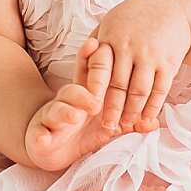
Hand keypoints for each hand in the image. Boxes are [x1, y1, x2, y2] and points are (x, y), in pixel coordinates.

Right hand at [23, 40, 142, 170]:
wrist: (49, 146)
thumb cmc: (81, 130)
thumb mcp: (106, 126)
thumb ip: (127, 122)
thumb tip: (152, 122)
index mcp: (82, 95)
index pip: (85, 73)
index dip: (88, 57)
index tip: (96, 43)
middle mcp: (65, 102)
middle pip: (72, 91)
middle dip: (83, 93)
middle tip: (96, 99)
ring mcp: (51, 117)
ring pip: (56, 110)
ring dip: (65, 112)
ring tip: (75, 116)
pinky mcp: (39, 135)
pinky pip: (38, 134)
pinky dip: (39, 137)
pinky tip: (42, 139)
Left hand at [84, 0, 190, 131]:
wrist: (173, 7)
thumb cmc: (135, 17)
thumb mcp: (110, 22)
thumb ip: (96, 45)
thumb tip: (81, 69)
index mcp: (111, 37)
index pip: (99, 68)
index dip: (94, 90)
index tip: (90, 108)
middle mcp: (130, 46)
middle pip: (118, 85)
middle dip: (112, 109)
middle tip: (107, 126)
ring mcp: (151, 55)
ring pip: (139, 91)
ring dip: (132, 112)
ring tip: (126, 124)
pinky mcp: (169, 62)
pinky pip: (160, 90)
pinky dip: (153, 107)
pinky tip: (148, 118)